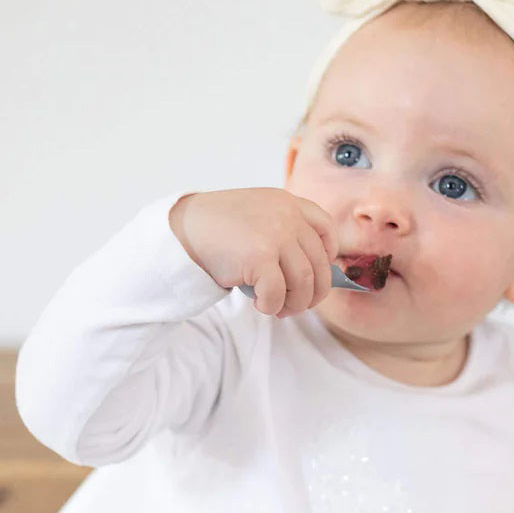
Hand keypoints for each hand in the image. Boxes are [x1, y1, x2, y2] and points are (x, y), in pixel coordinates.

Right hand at [169, 189, 338, 317]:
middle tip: (298, 305)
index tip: (318, 272)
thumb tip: (313, 275)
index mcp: (288, 203)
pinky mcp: (260, 257)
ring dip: (295, 303)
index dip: (329, 256)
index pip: (327, 229)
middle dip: (313, 292)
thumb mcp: (259, 215)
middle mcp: (287, 216)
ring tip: (280, 309)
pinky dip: (272, 306)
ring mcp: (276, 235)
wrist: (184, 230)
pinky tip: (261, 305)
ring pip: (304, 282)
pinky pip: (278, 293)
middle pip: (319, 264)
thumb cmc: (219, 229)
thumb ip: (285, 232)